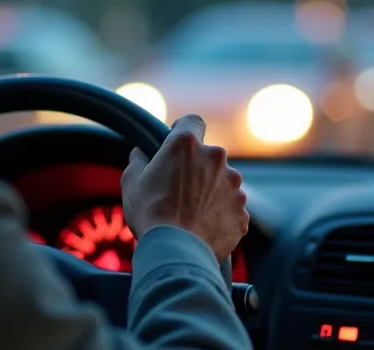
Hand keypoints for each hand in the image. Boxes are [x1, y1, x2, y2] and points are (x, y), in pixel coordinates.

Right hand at [122, 115, 248, 262]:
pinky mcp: (242, 211)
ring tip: (192, 213)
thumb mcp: (132, 181)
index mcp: (187, 145)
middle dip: (198, 168)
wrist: (174, 251)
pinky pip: (231, 208)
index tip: (179, 143)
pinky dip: (221, 215)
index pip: (193, 121)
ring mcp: (233, 186)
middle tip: (180, 189)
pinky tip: (204, 228)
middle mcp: (216, 158)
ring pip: (223, 182)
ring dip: (212, 192)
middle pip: (209, 156)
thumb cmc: (149, 213)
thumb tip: (139, 154)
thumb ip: (138, 161)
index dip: (185, 130)